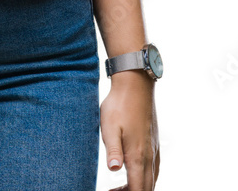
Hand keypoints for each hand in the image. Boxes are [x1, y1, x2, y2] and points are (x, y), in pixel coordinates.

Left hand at [100, 72, 160, 189]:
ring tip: (120, 187)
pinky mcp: (154, 142)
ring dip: (139, 187)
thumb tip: (113, 169)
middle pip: (146, 188)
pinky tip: (135, 172)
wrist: (135, 84)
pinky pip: (154, 169)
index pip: (137, 190)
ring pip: (152, 179)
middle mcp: (149, 156)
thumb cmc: (119, 105)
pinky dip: (145, 177)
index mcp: (137, 156)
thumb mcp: (109, 127)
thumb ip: (113, 150)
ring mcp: (154, 149)